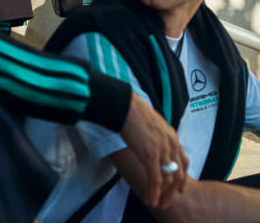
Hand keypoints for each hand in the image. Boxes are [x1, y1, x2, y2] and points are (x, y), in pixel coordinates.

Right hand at [119, 94, 187, 208]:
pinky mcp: (150, 155)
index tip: (179, 189)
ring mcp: (162, 150)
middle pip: (178, 174)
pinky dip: (154, 192)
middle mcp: (171, 144)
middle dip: (172, 192)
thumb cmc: (134, 112)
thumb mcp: (154, 123)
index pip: (183, 161)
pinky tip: (149, 199)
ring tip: (155, 203)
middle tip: (165, 202)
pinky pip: (156, 180)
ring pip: (168, 180)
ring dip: (162, 195)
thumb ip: (159, 136)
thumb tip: (155, 144)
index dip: (182, 178)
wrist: (125, 106)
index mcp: (172, 135)